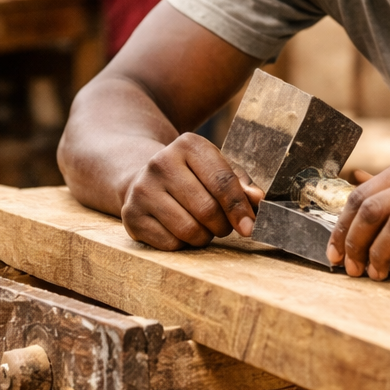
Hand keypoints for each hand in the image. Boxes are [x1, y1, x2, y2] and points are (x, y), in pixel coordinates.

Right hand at [120, 133, 262, 250]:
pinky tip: (180, 229)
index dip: (239, 208)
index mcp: (189, 145)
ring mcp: (142, 189)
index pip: (222, 181)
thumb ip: (241, 184)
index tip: (250, 226)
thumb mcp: (217, 169)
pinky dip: (183, 244)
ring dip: (205, 236)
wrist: (143, 177)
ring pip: (189, 230)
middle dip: (223, 225)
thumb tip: (258, 200)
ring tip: (203, 227)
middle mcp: (161, 163)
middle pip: (207, 209)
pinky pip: (170, 244)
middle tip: (224, 225)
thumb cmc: (192, 175)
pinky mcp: (131, 215)